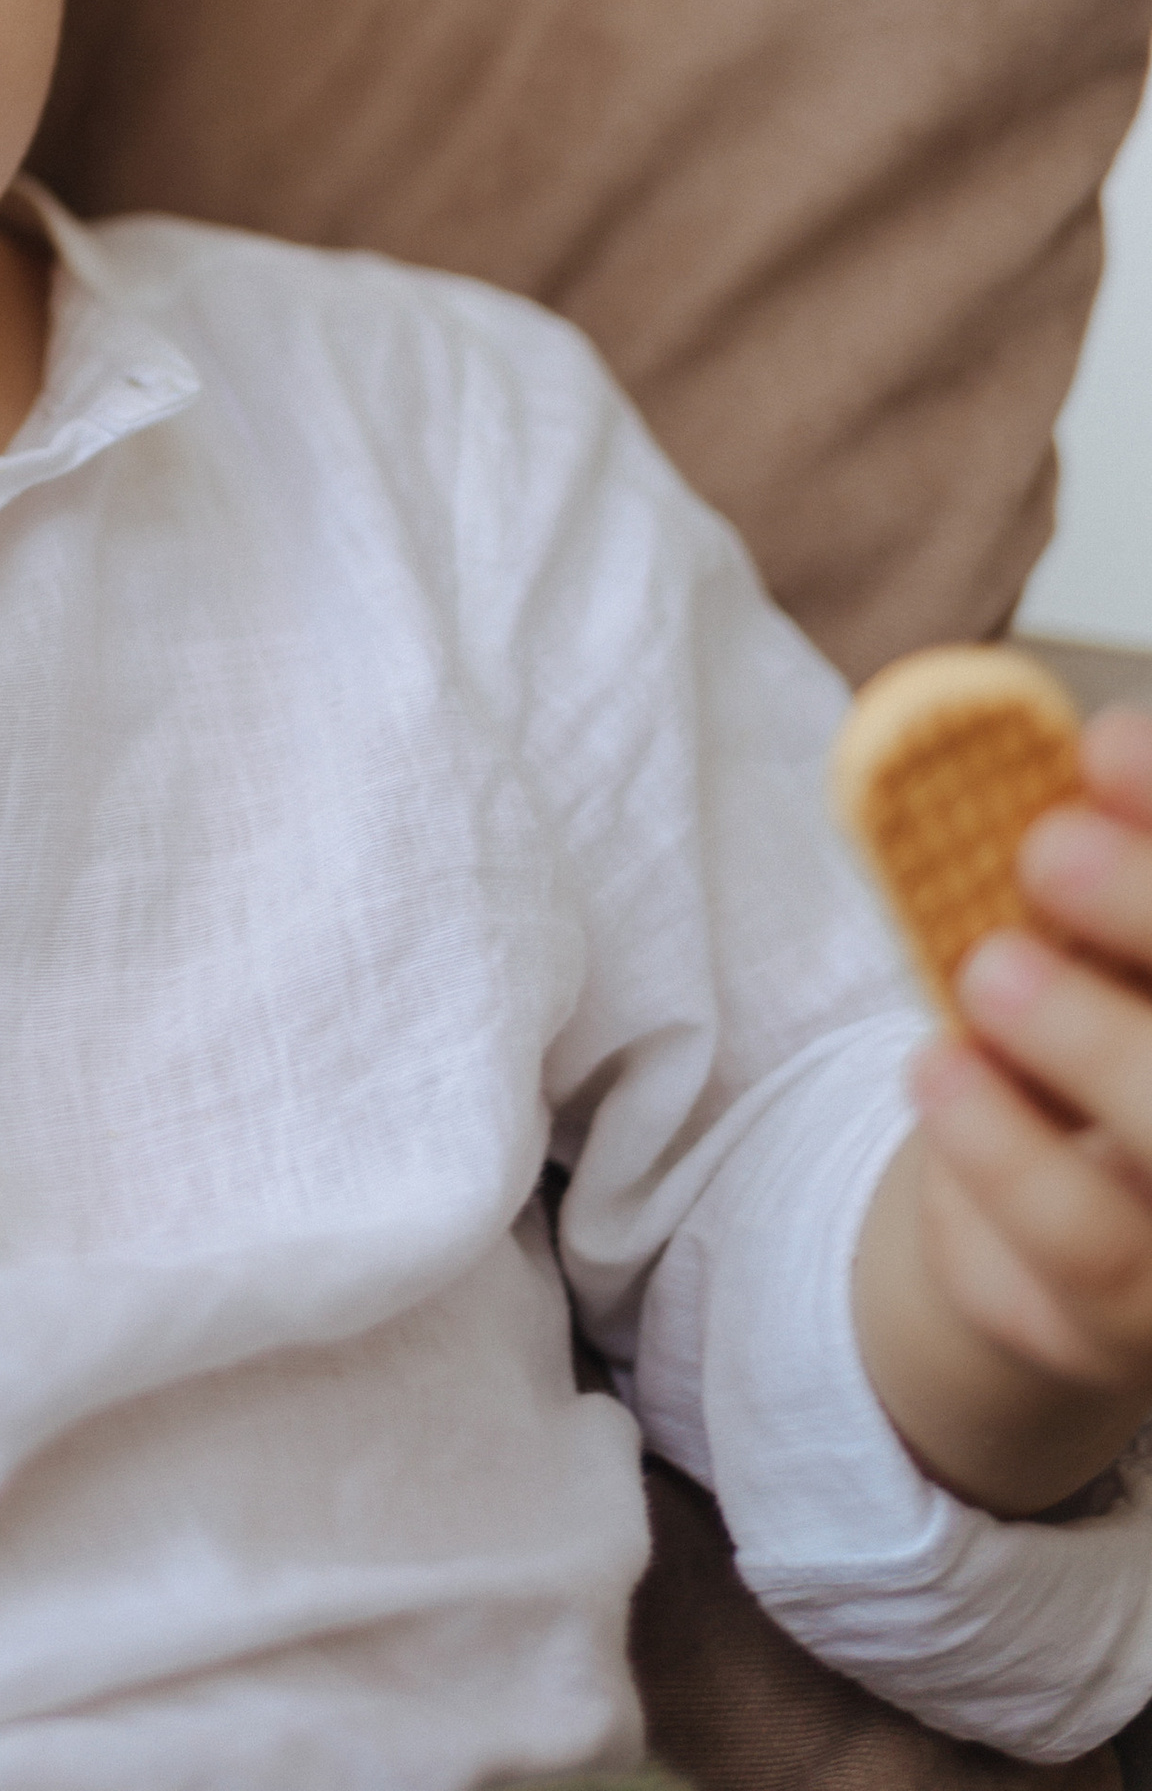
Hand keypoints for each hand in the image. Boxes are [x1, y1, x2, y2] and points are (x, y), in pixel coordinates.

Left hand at [856, 704, 1151, 1513]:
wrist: (1033, 1220)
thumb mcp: (1086, 933)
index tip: (1104, 747)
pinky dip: (1004, 1152)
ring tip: (985, 971)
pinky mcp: (1133, 1325)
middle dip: (1151, 915)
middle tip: (1048, 849)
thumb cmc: (1083, 1032)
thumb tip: (1086, 742)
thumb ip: (1099, 846)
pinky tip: (936, 1069)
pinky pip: (1085, 1249)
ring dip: (1086, 1045)